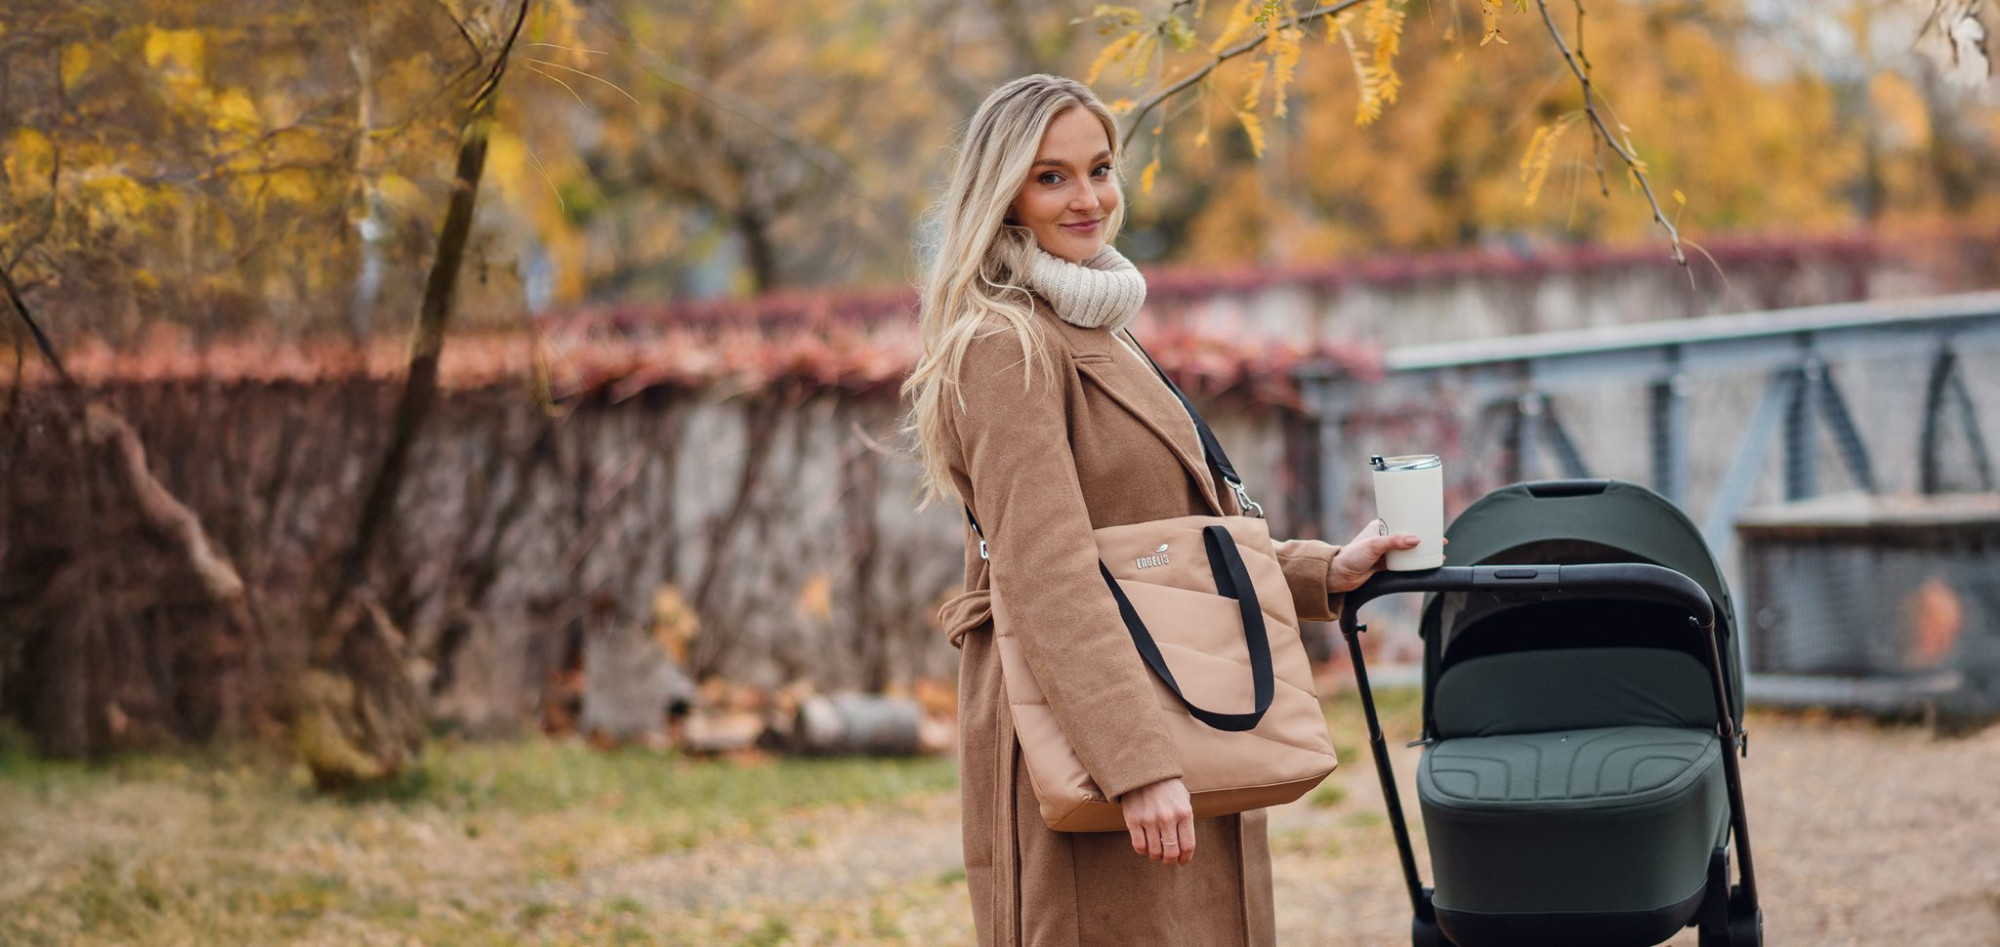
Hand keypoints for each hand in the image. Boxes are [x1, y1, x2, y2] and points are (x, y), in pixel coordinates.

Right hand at [1121, 776, 1194, 865]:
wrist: (1143, 769)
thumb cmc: (1166, 786)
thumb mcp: (1183, 799)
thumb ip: (1186, 821)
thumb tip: (1185, 847)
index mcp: (1184, 813)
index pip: (1188, 845)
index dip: (1186, 858)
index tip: (1182, 862)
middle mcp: (1168, 818)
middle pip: (1171, 852)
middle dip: (1170, 860)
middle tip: (1167, 859)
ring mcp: (1149, 819)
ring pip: (1155, 852)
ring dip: (1156, 856)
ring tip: (1156, 852)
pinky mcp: (1133, 820)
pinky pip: (1139, 846)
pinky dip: (1143, 851)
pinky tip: (1144, 846)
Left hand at [1324, 520, 1446, 593]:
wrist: (1339, 576)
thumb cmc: (1351, 556)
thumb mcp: (1373, 545)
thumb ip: (1394, 542)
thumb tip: (1416, 540)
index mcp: (1380, 527)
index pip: (1402, 520)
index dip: (1417, 522)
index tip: (1431, 523)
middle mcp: (1383, 538)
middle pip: (1408, 536)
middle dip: (1424, 537)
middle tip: (1440, 540)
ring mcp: (1385, 552)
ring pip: (1407, 550)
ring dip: (1421, 551)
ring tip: (1437, 553)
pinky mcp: (1385, 565)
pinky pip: (1403, 563)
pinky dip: (1414, 563)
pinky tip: (1424, 564)